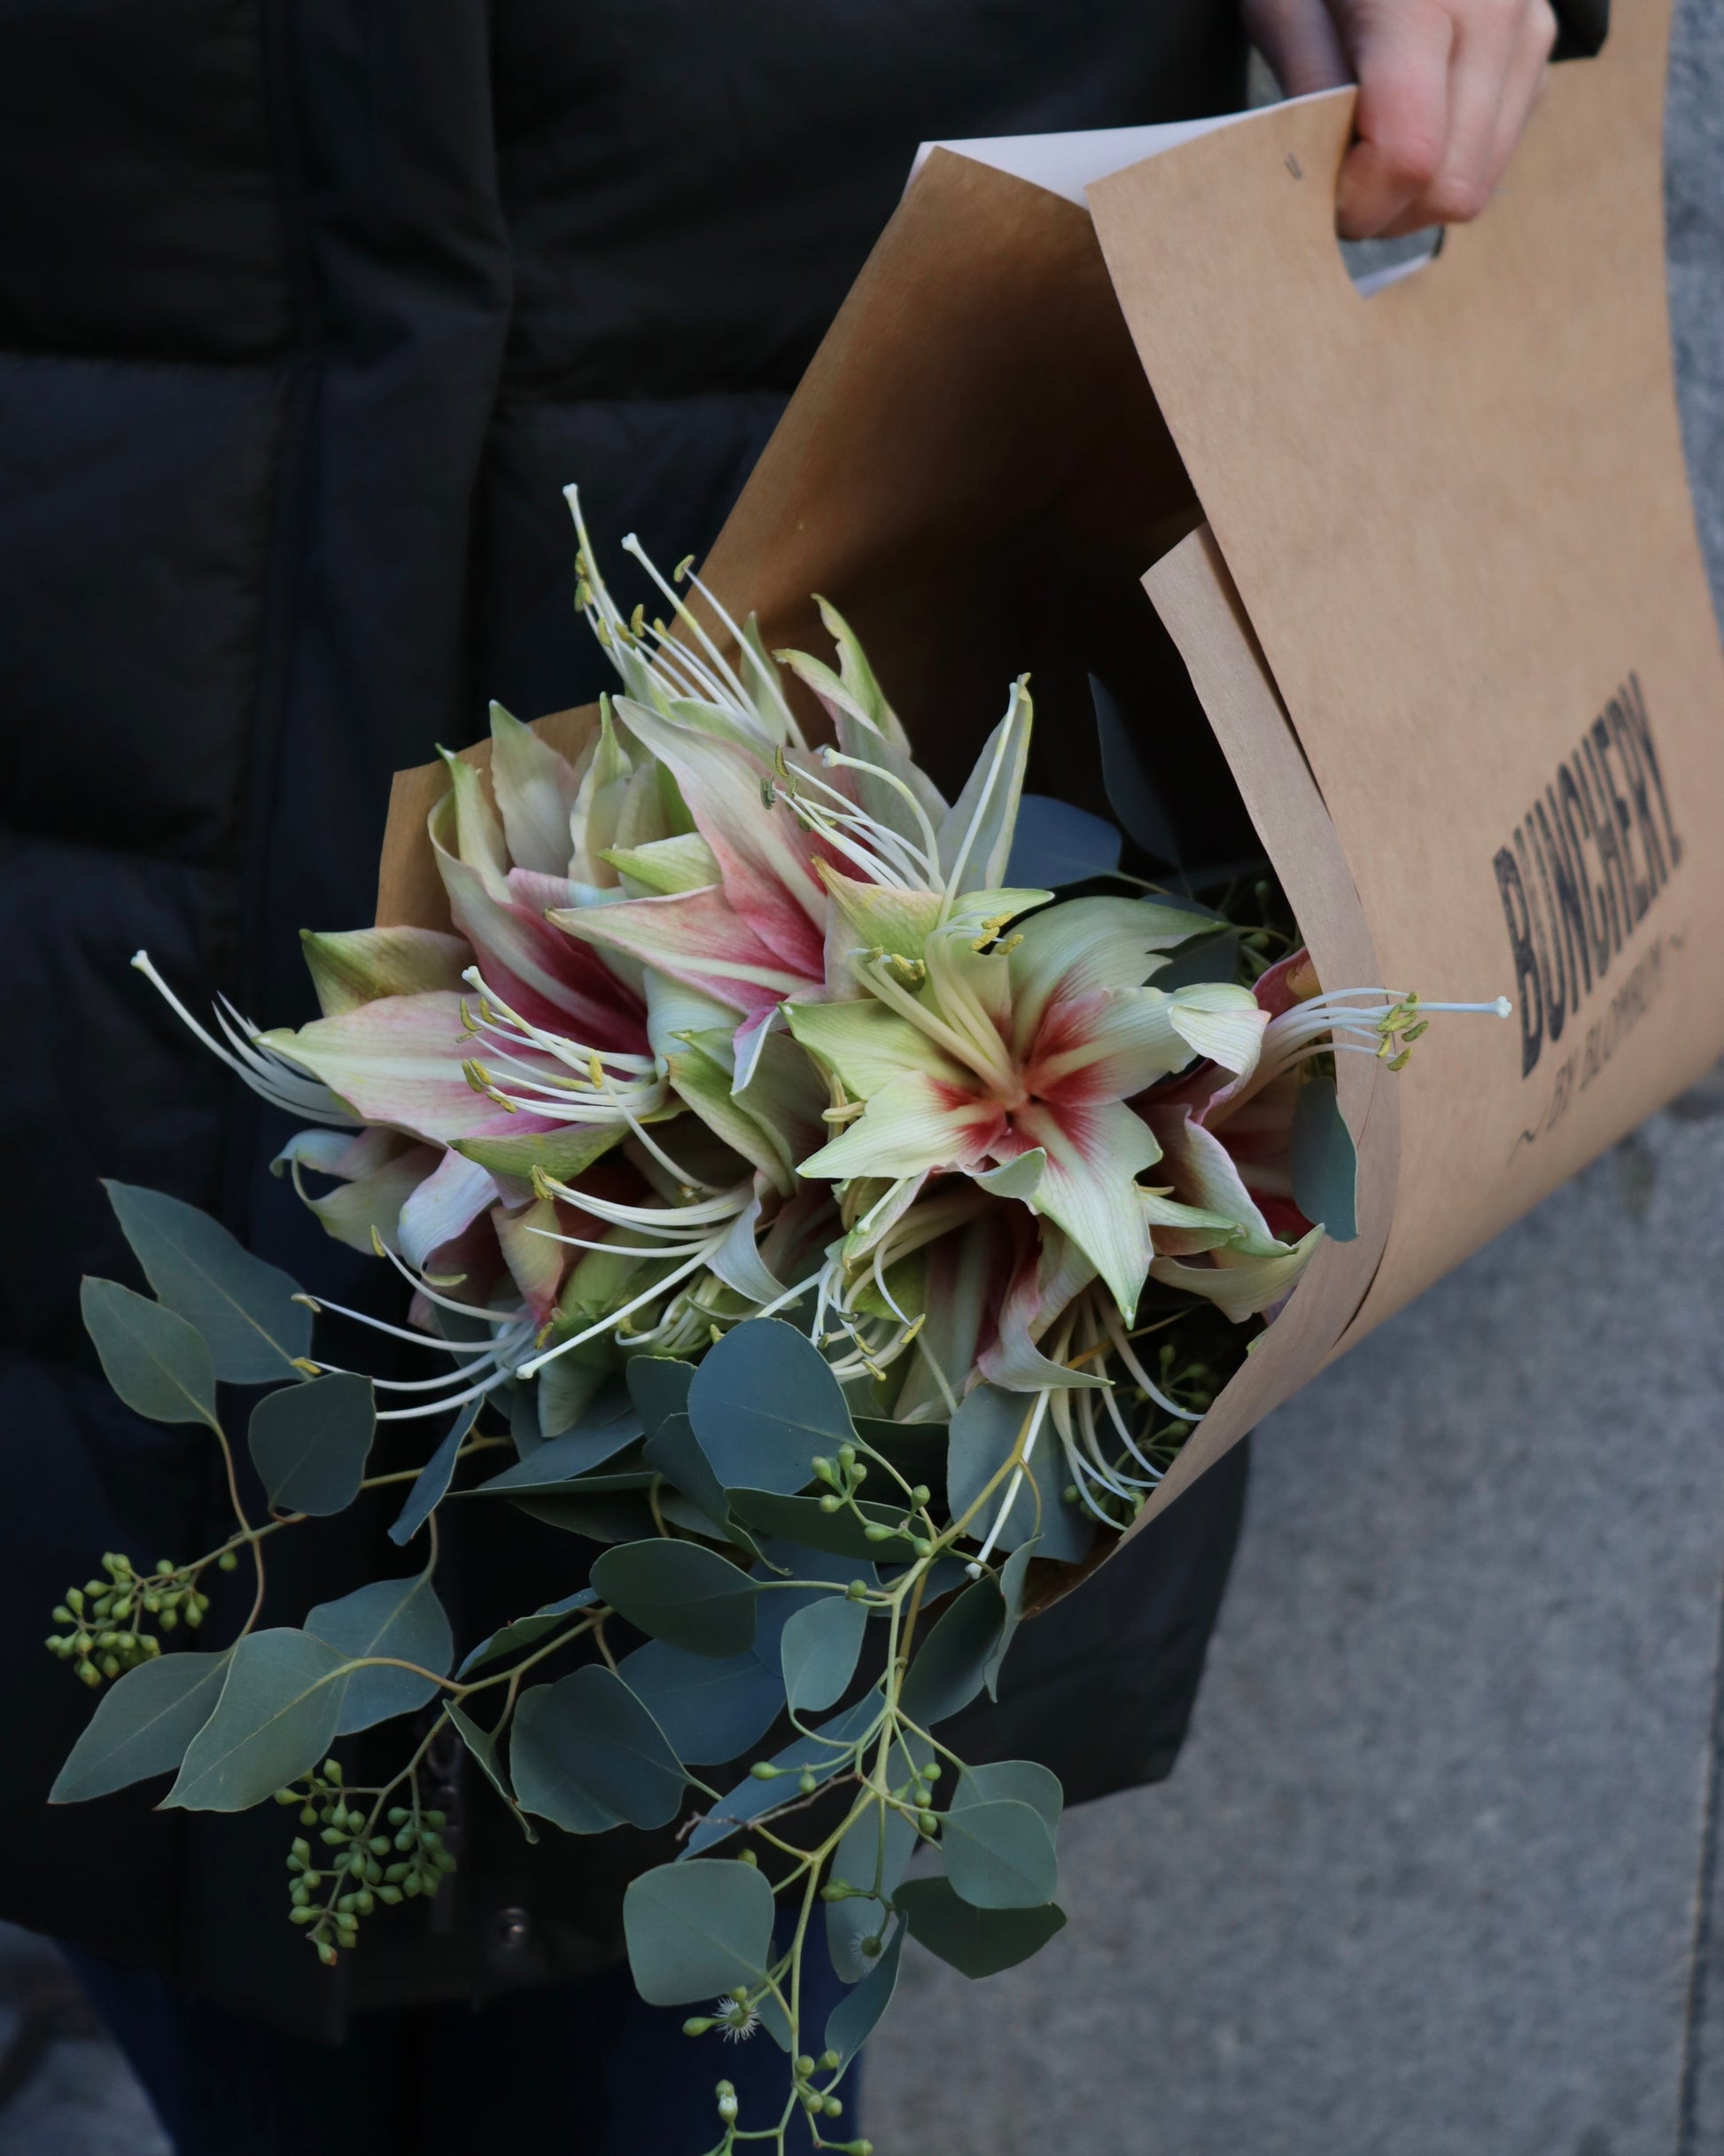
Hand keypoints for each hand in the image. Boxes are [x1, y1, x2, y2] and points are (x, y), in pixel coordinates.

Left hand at [1242, 0, 1558, 237]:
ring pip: (1480, 181)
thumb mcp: (1285, 2)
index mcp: (1420, 0)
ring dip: (1414, 196)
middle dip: (1385, 210)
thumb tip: (1320, 183)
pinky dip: (1444, 160)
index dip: (1357, 200)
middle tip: (1334, 182)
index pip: (1408, 156)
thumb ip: (1308, 91)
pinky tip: (1407, 122)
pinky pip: (1496, 148)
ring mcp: (1527, 29)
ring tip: (1365, 152)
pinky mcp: (1538, 45)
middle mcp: (1493, 14)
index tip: (1316, 189)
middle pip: (1453, 187)